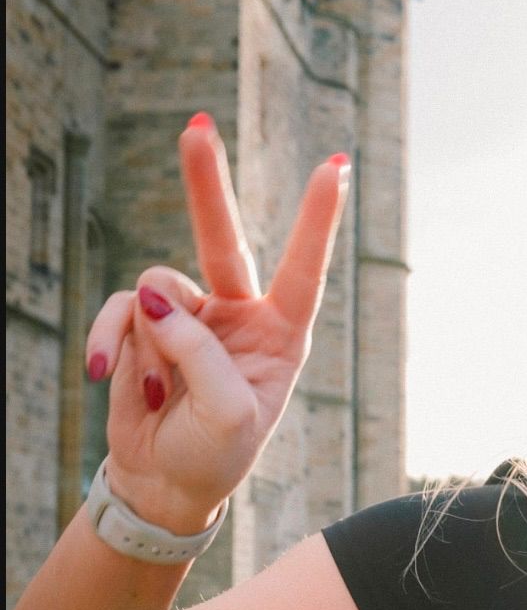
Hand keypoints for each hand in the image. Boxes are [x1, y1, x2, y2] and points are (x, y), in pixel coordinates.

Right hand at [85, 116, 349, 532]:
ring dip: (147, 342)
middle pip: (223, 239)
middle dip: (206, 184)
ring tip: (153, 392)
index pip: (303, 270)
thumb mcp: (226, 415)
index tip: (335, 165)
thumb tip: (153, 294)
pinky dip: (112, 340)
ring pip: (158, 290)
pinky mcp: (145, 324)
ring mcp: (190, 316)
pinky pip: (123, 308)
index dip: (316, 219)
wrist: (164, 484)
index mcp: (281, 335)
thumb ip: (198, 353)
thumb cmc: (214, 454)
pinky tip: (108, 375)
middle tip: (196, 126)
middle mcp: (238, 315)